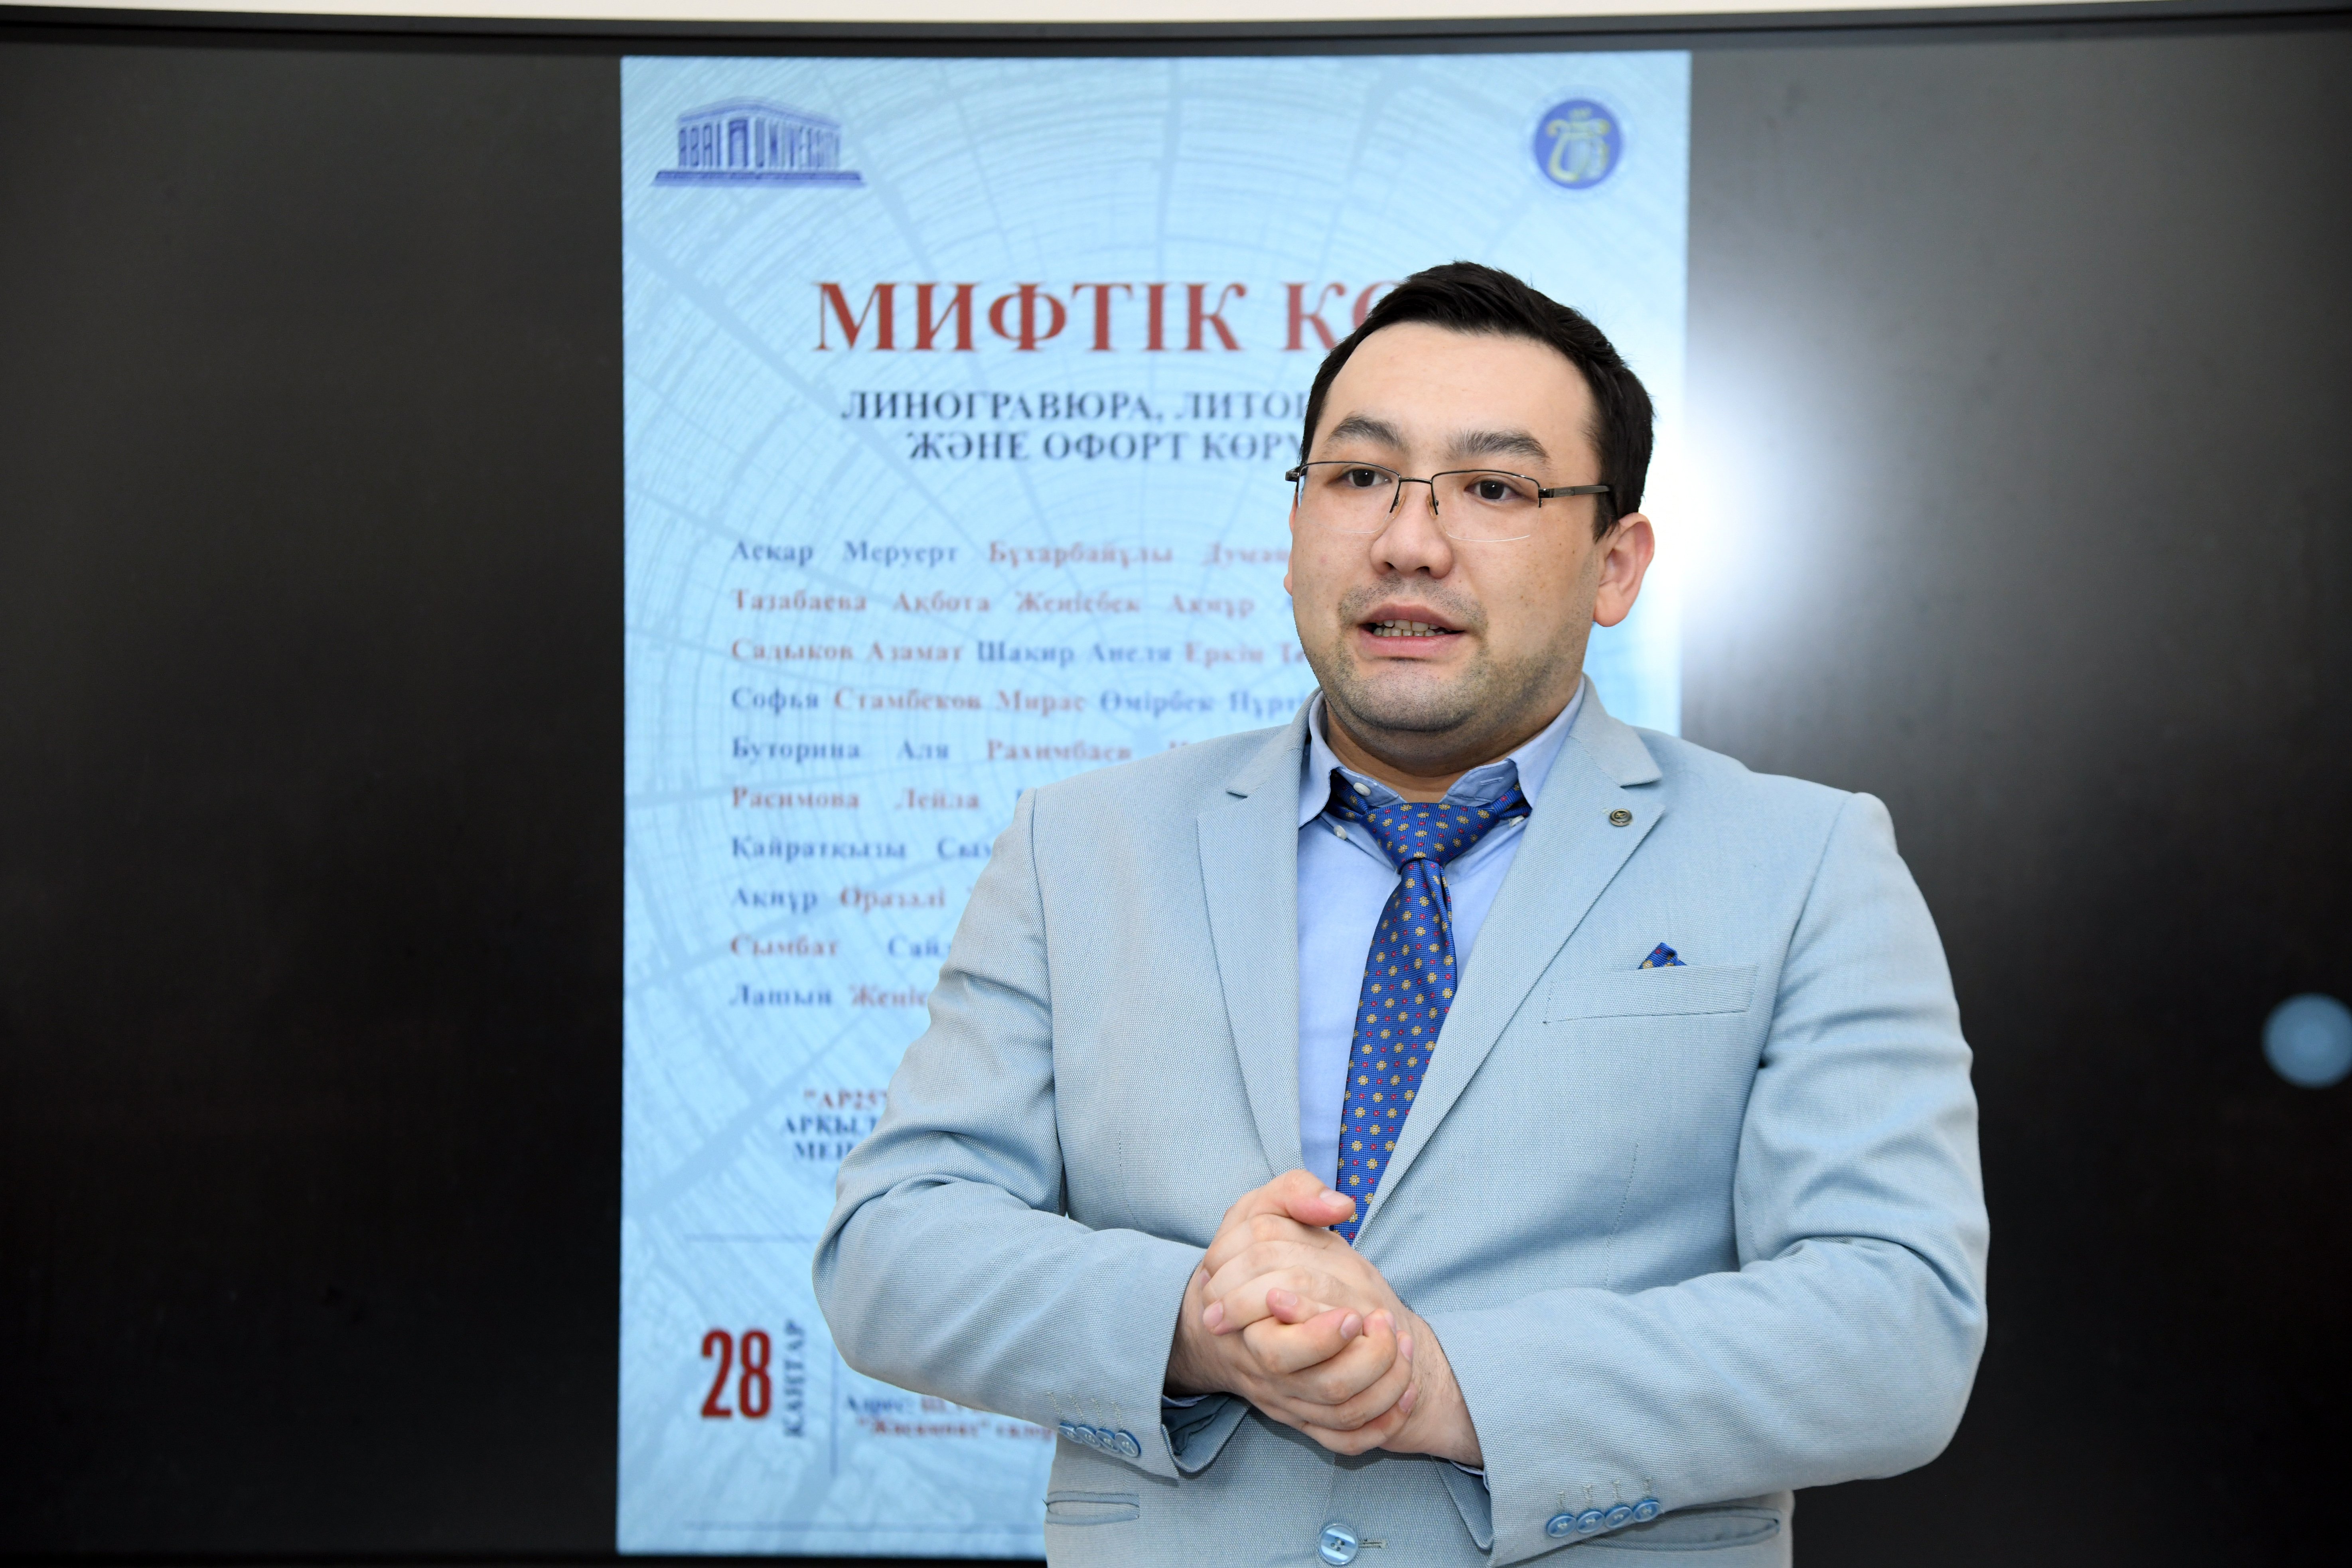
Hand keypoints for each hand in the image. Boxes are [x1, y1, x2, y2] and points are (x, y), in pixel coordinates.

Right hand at [1165, 1172, 1415, 1451]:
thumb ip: (1294, 1194)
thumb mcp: (1257, 1211)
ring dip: (1384, 1386)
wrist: (1211, 1318)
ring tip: (1403, 1344)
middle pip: (1318, 1389)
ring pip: (1339, 1416)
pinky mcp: (1305, 1418)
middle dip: (1364, 1363)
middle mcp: (1266, 1372)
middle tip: (1384, 1325)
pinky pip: (1345, 1439)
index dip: (1321, 1338)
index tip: (1355, 1313)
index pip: (1280, 1352)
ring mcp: (1286, 1399)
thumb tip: (1339, 1204)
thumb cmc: (1241, 1258)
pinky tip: (1405, 1391)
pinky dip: (1380, 1424)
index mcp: (1249, 1328)